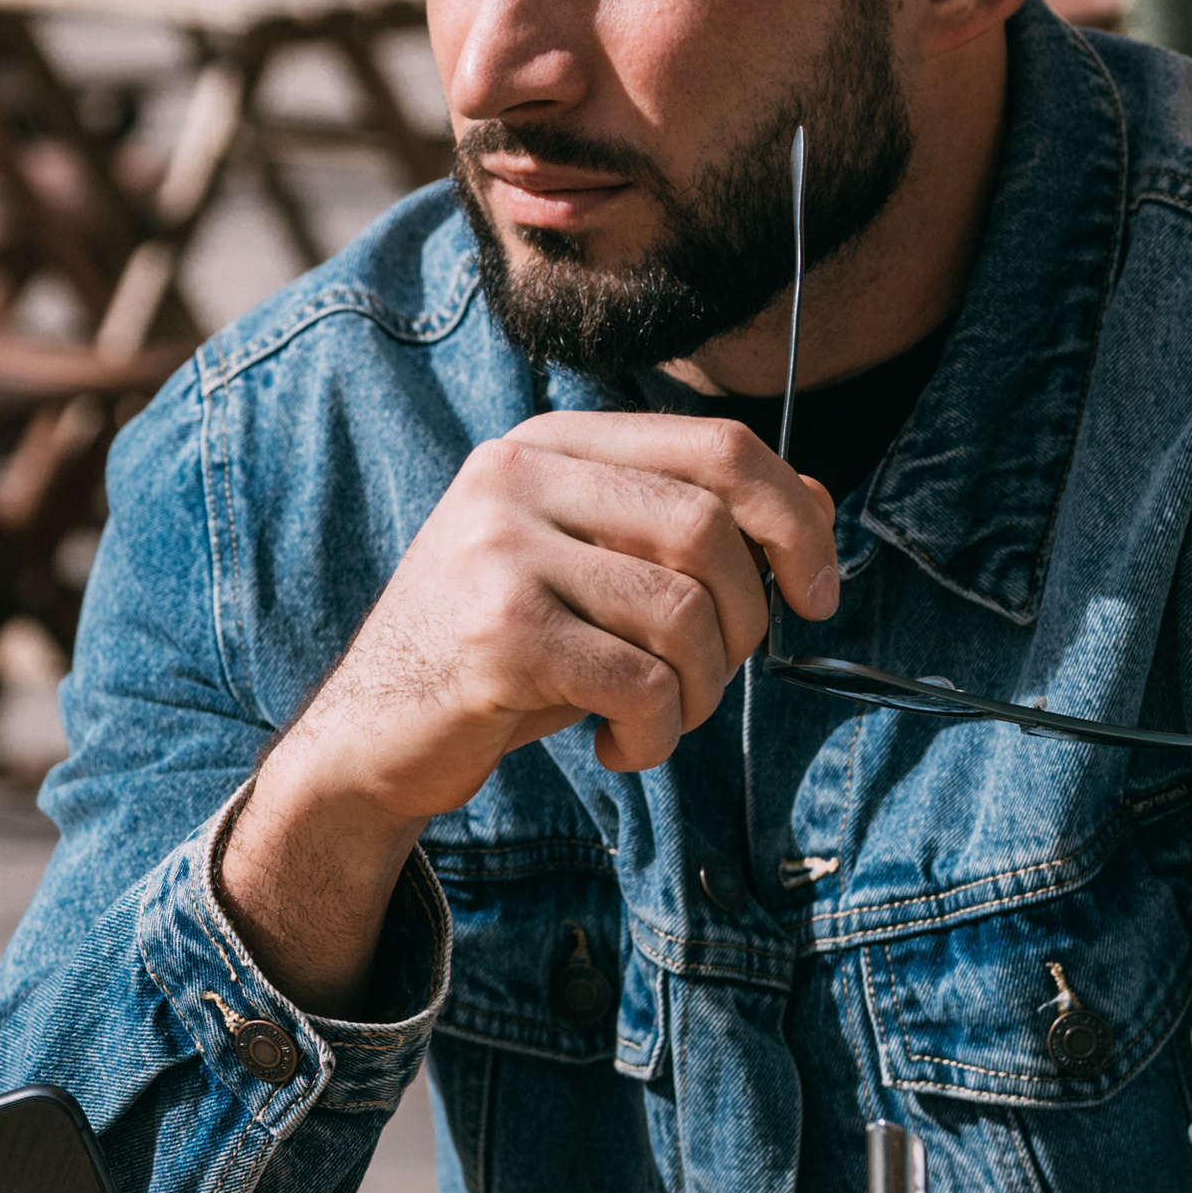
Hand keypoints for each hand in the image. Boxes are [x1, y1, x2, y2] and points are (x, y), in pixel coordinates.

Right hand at [223, 412, 837, 1010]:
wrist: (372, 739)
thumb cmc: (505, 658)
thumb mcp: (597, 576)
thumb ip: (690, 529)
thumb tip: (819, 505)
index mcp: (550, 444)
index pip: (719, 446)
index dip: (794, 519)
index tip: (819, 594)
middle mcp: (518, 476)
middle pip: (710, 526)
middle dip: (748, 621)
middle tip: (717, 679)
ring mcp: (500, 549)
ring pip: (684, 610)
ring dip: (700, 691)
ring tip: (660, 719)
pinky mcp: (498, 633)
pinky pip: (640, 681)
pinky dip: (656, 734)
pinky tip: (618, 748)